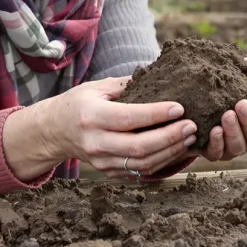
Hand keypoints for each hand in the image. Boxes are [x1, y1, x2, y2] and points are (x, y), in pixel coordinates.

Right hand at [38, 76, 196, 178]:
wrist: (55, 131)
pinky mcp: (108, 172)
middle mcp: (95, 142)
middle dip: (170, 137)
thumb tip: (160, 74)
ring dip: (171, 152)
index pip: (129, 118)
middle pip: (139, 146)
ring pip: (142, 163)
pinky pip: (139, 171)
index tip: (180, 108)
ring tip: (190, 137)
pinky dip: (162, 161)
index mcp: (91, 117)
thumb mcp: (97, 87)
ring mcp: (101, 161)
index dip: (156, 114)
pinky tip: (177, 149)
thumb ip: (127, 83)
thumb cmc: (80, 103)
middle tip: (192, 125)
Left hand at [192, 55, 246, 161]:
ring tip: (226, 116)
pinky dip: (217, 144)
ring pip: (240, 146)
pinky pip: (219, 153)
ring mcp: (235, 144)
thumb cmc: (226, 83)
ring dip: (234, 132)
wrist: (197, 97)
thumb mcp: (238, 72)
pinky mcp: (216, 151)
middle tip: (241, 105)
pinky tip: (214, 131)